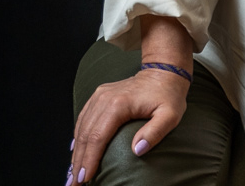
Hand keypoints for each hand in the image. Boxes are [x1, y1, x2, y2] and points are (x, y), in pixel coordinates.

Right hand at [69, 66, 188, 182]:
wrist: (164, 70)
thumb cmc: (169, 94)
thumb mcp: (171, 115)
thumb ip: (155, 132)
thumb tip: (136, 151)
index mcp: (118, 104)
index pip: (98, 138)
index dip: (90, 160)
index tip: (84, 178)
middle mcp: (104, 99)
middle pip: (86, 136)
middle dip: (78, 162)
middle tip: (73, 184)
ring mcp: (99, 96)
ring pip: (82, 128)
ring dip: (76, 153)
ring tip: (72, 174)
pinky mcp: (99, 96)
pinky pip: (84, 119)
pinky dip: (78, 137)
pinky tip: (76, 151)